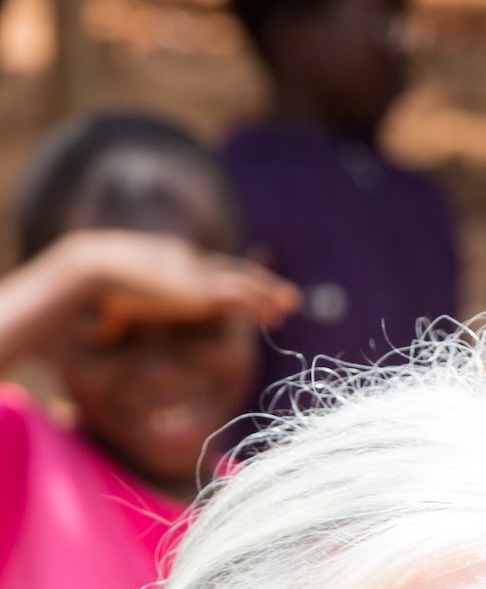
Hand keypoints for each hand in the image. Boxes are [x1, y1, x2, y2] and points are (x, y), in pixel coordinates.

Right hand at [46, 229, 298, 336]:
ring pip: (243, 282)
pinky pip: (240, 298)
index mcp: (167, 255)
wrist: (93, 267)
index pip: (207, 266)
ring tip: (292, 303)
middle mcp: (186, 259)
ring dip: (269, 293)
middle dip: (259, 282)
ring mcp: (195, 273)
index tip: (246, 290)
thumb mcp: (106, 300)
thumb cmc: (90, 284)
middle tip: (283, 295)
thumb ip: (111, 318)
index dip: (228, 279)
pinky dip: (260, 305)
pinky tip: (276, 315)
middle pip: (232, 269)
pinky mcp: (201, 290)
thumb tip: (96, 333)